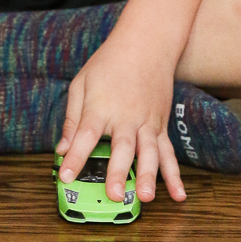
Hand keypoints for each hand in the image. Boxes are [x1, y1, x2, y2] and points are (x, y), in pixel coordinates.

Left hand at [55, 37, 185, 204]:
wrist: (146, 44)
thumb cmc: (109, 63)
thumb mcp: (81, 84)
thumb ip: (72, 119)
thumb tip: (62, 149)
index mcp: (100, 107)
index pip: (85, 136)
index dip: (75, 157)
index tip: (66, 176)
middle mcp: (125, 117)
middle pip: (121, 148)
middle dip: (117, 172)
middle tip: (113, 194)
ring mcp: (147, 122)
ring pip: (149, 153)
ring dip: (148, 176)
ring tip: (145, 198)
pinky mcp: (161, 126)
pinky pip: (169, 153)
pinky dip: (174, 175)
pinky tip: (178, 195)